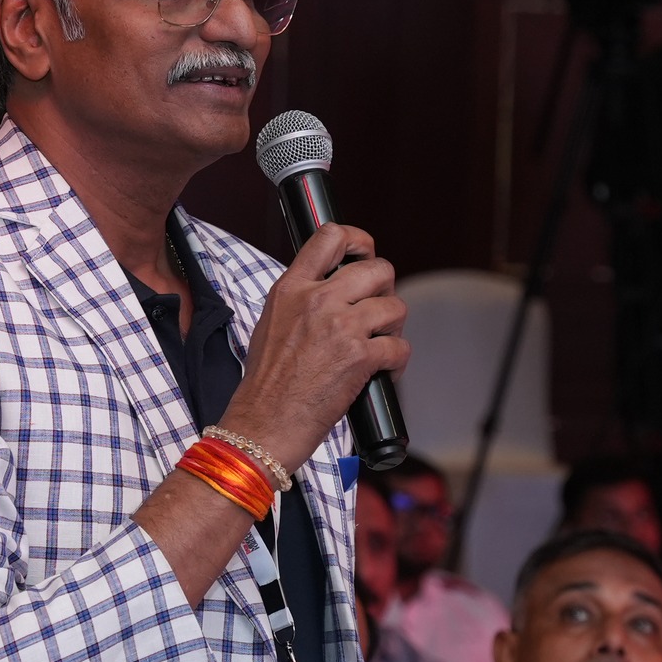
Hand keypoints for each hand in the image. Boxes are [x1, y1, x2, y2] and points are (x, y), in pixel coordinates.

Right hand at [222, 223, 408, 473]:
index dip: (358, 240)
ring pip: (395, 306)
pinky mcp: (360, 357)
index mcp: (291, 289)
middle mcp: (317, 301)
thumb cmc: (265, 384)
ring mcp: (340, 327)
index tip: (365, 253)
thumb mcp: (271, 324)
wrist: (262, 424)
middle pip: (377, 268)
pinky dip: (397, 362)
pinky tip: (384, 371)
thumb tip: (335, 292)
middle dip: (385, 290)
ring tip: (379, 343)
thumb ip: (301, 300)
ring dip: (394, 327)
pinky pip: (399, 346)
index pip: (330, 237)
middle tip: (376, 310)